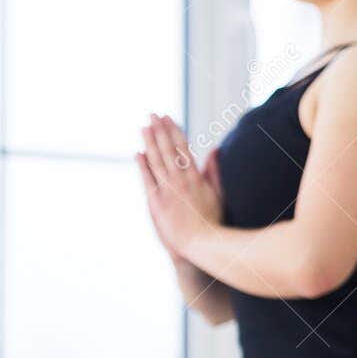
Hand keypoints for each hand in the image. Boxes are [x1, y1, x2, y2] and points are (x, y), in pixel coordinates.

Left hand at [137, 114, 222, 257]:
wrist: (200, 243)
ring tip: (144, 126)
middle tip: (152, 114)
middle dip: (159, 130)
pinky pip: (147, 179)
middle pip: (168, 149)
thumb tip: (214, 149)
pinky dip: (142, 165)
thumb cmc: (212, 220)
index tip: (168, 117)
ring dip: (149, 141)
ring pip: (156, 160)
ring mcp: (167, 190)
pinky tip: (138, 153)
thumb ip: (214, 169)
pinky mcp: (156, 201)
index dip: (174, 131)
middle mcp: (180, 179)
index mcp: (195, 176)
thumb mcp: (219, 192)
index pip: (182, 147)